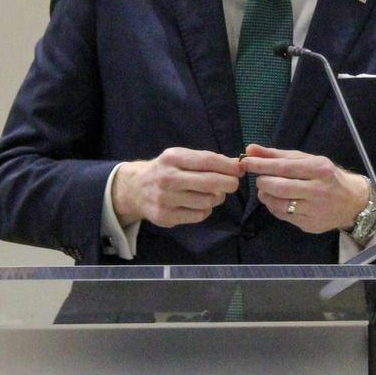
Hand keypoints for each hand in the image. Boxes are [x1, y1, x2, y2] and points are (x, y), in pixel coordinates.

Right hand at [112, 148, 242, 227]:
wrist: (135, 189)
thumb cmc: (166, 170)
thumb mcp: (180, 157)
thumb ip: (206, 160)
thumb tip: (237, 165)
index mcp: (172, 158)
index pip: (207, 161)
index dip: (228, 165)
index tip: (240, 168)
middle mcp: (168, 178)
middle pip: (209, 182)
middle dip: (228, 183)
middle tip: (233, 184)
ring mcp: (166, 199)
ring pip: (207, 201)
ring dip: (216, 198)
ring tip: (213, 194)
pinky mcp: (166, 217)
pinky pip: (199, 215)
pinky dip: (205, 210)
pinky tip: (199, 204)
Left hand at [241, 144, 369, 234]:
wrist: (352, 201)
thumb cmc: (326, 176)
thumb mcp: (306, 160)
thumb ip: (277, 155)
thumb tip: (250, 149)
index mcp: (319, 169)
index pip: (283, 167)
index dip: (261, 165)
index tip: (245, 162)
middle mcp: (319, 189)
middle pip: (280, 187)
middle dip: (263, 182)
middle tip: (259, 179)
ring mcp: (315, 210)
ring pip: (280, 205)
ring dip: (266, 196)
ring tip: (265, 190)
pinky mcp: (311, 225)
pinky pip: (284, 216)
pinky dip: (274, 207)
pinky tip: (276, 201)